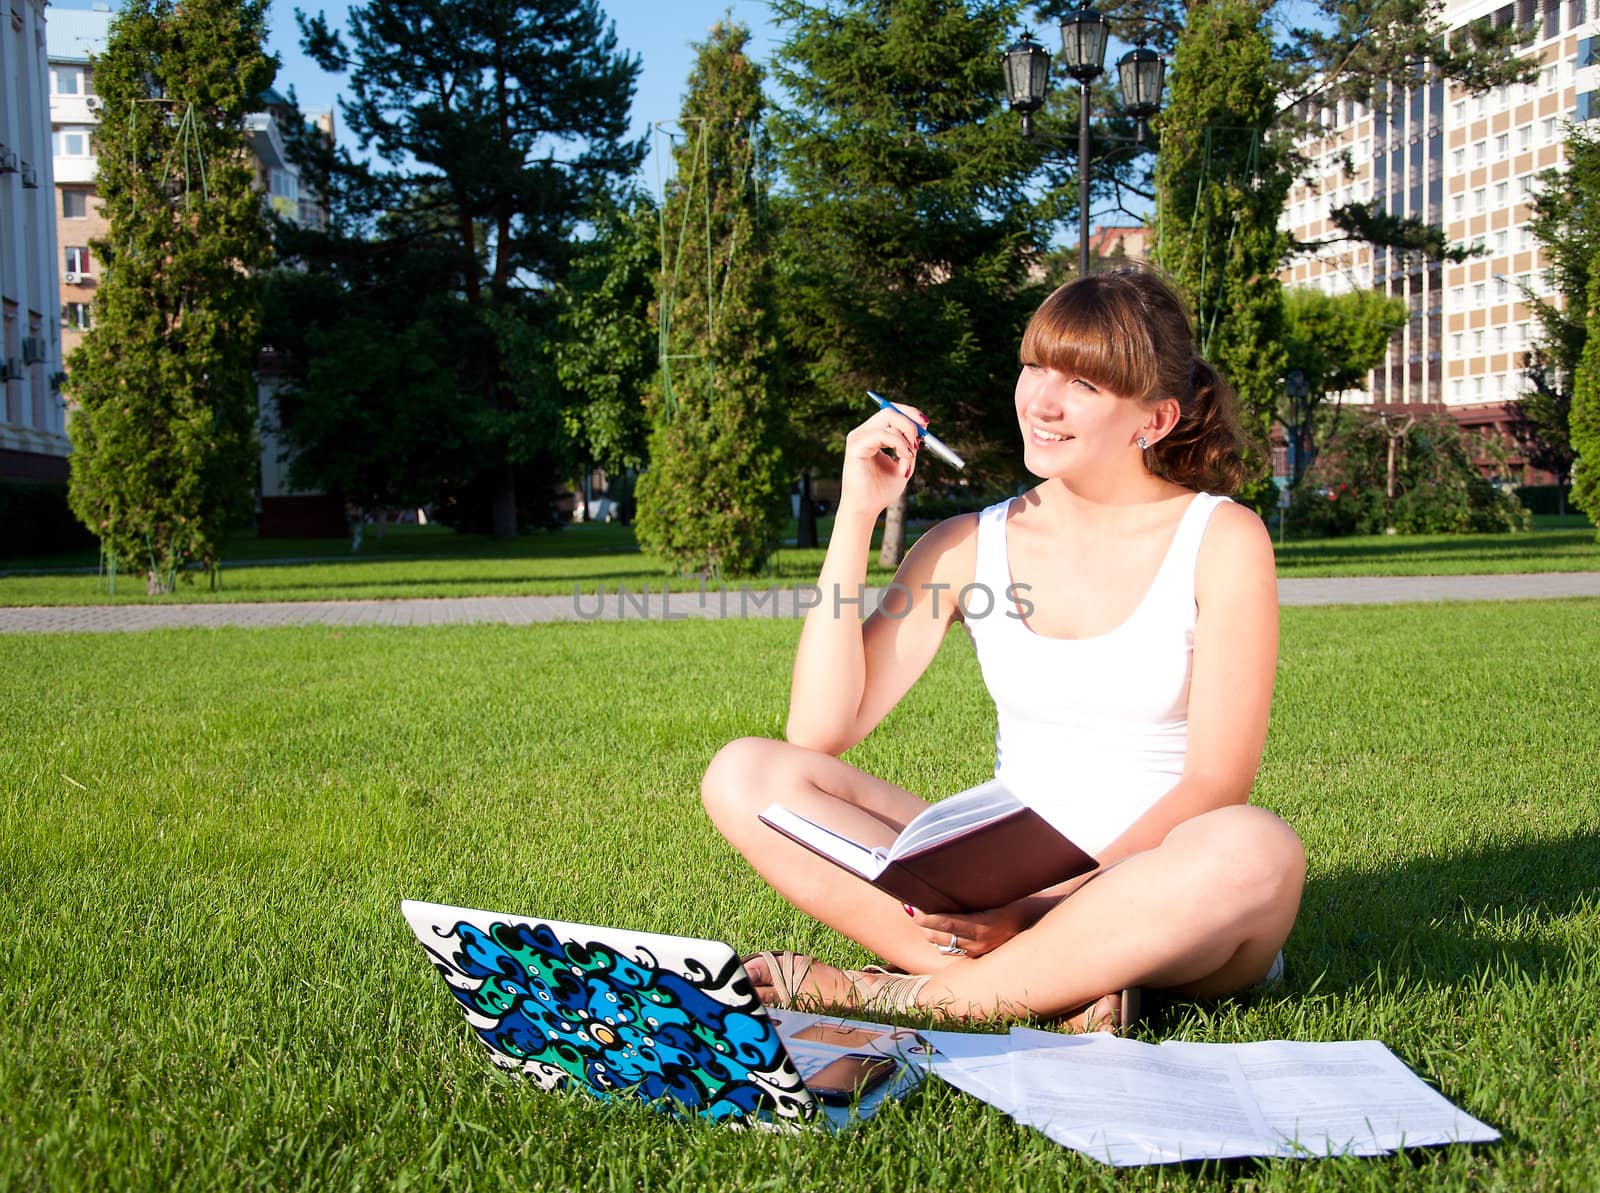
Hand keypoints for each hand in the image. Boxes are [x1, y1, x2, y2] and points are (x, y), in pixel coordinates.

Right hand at [837, 404, 926, 517]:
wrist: (866, 509)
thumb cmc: (881, 490)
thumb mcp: (904, 463)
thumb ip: (910, 445)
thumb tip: (923, 426)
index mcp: (872, 435)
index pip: (890, 412)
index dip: (909, 413)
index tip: (926, 424)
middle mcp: (863, 433)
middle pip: (889, 410)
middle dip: (910, 421)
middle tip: (921, 439)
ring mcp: (858, 437)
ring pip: (889, 419)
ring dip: (907, 438)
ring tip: (909, 459)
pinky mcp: (856, 445)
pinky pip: (884, 434)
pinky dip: (900, 445)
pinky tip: (904, 460)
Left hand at [906, 901, 1027, 959]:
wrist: (1035, 920)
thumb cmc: (1014, 901)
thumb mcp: (994, 896)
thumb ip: (970, 894)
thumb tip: (943, 883)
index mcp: (982, 927)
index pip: (945, 923)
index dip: (924, 916)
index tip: (910, 906)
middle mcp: (978, 944)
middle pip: (938, 937)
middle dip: (922, 924)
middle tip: (910, 908)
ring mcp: (977, 952)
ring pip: (941, 945)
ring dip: (928, 932)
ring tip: (920, 917)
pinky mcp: (978, 956)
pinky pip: (952, 950)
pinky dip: (940, 939)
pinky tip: (935, 928)